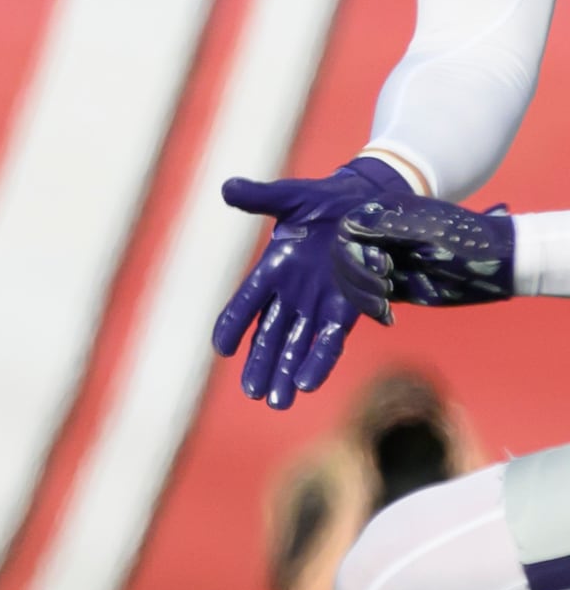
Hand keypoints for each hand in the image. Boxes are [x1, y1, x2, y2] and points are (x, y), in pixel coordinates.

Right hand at [213, 160, 411, 406]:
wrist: (369, 205)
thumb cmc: (326, 199)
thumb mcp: (294, 196)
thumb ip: (262, 198)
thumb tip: (227, 188)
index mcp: (273, 267)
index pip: (248, 301)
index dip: (234, 323)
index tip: (221, 347)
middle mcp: (292, 292)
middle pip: (270, 334)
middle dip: (261, 363)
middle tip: (252, 392)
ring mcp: (318, 304)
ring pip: (296, 346)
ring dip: (286, 372)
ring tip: (277, 402)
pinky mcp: (347, 310)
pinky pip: (330, 341)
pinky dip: (319, 361)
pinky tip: (308, 384)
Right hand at [342, 191, 520, 307]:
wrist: (500, 264)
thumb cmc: (469, 241)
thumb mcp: (429, 229)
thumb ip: (387, 227)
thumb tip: (347, 227)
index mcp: (384, 215)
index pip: (347, 232)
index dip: (355, 253)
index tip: (383, 268)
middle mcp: (379, 237)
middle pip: (343, 257)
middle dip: (356, 278)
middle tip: (384, 291)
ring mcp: (386, 262)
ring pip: (350, 279)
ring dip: (360, 296)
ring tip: (384, 307)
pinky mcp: (395, 285)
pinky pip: (368, 297)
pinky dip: (371, 309)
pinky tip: (388, 318)